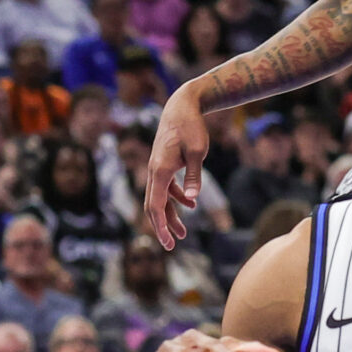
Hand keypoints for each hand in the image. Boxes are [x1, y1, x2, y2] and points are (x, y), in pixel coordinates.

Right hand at [143, 82, 214, 250]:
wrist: (182, 105)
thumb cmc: (191, 126)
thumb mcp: (198, 151)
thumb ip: (194, 176)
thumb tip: (192, 200)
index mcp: (160, 169)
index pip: (155, 205)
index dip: (160, 226)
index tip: (168, 243)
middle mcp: (154, 170)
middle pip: (153, 206)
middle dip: (161, 227)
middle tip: (170, 246)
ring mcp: (157, 167)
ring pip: (160, 198)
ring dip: (170, 216)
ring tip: (182, 234)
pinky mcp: (164, 164)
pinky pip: (166, 187)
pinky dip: (176, 198)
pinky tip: (190, 206)